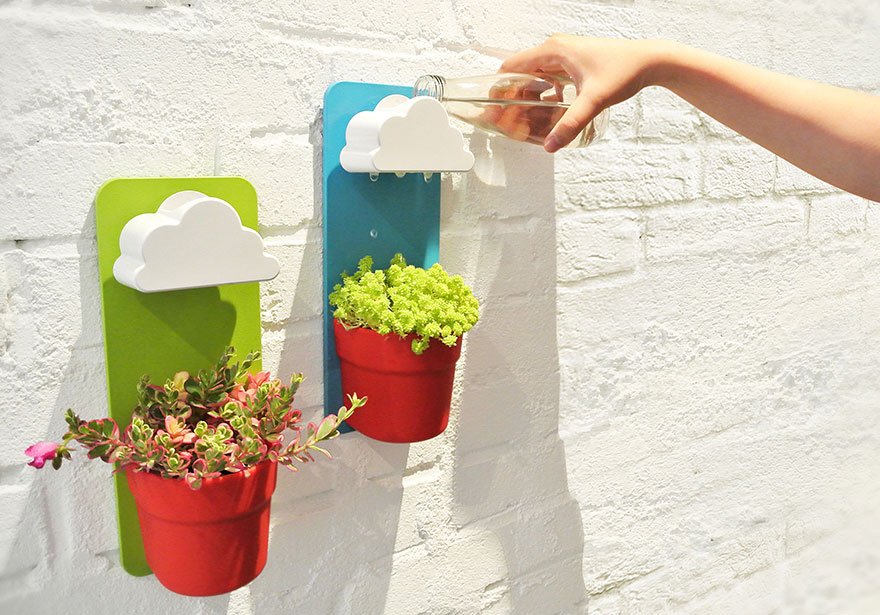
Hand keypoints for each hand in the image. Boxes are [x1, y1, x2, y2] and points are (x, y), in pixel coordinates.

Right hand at [501, 35, 666, 151]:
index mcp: (552, 50)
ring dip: (528, 96)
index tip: (494, 109)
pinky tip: (550, 111)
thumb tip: (549, 146)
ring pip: (535, 76)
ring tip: (524, 118)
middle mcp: (554, 49)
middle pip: (520, 73)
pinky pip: (549, 78)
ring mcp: (564, 54)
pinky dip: (544, 93)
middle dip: (513, 96)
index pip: (511, 67)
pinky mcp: (573, 62)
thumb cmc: (623, 71)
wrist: (650, 61)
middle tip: (508, 120)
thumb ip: (569, 124)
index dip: (500, 88)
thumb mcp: (593, 101)